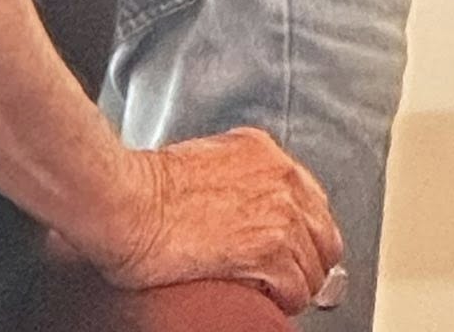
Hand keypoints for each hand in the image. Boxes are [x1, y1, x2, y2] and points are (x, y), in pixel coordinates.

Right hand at [99, 128, 342, 318]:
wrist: (129, 203)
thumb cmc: (147, 187)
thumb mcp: (204, 160)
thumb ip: (239, 177)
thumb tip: (251, 210)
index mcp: (263, 151)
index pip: (311, 200)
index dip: (301, 232)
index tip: (289, 249)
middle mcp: (281, 178)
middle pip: (324, 236)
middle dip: (306, 261)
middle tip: (281, 276)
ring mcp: (281, 215)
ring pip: (314, 270)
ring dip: (291, 285)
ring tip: (260, 288)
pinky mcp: (272, 252)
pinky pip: (297, 292)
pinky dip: (280, 301)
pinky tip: (255, 294)